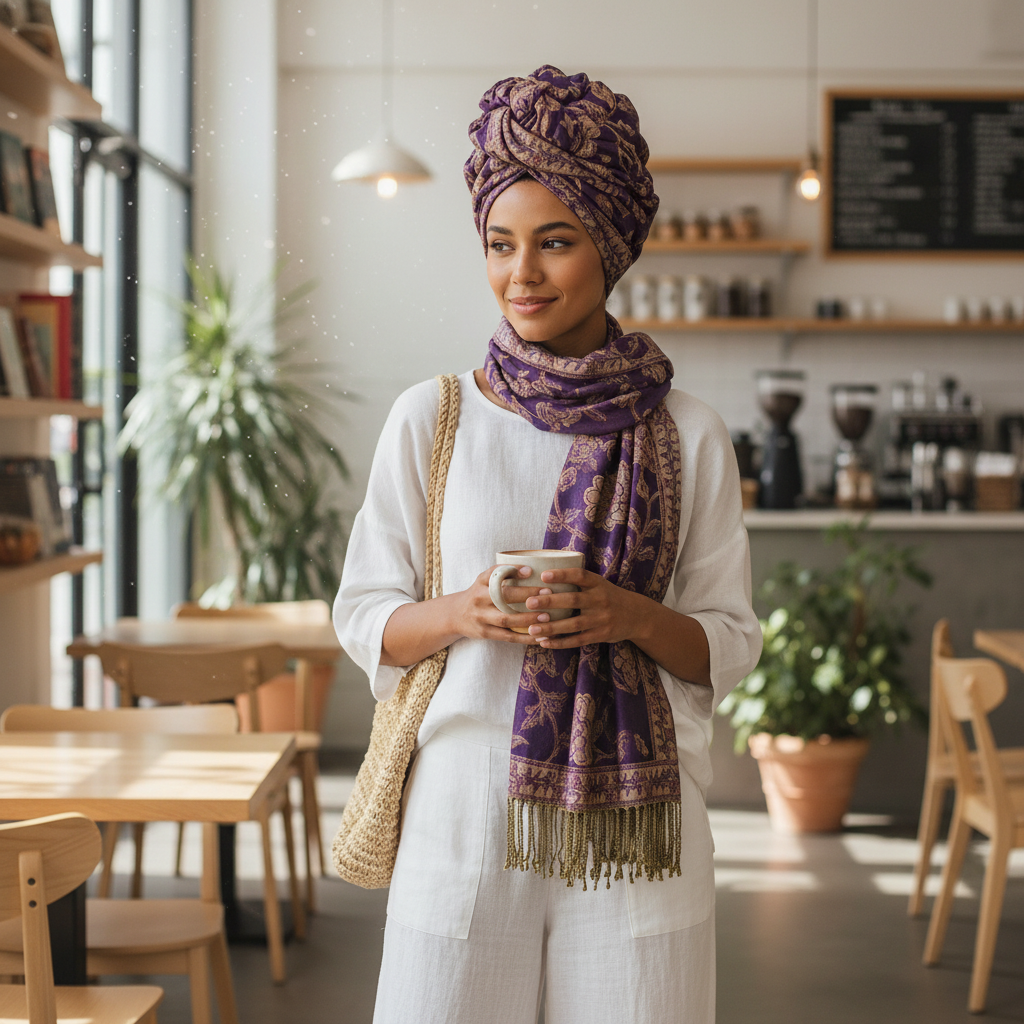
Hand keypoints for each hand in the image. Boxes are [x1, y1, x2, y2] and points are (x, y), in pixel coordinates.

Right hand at [451, 565, 547, 644]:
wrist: (455, 615)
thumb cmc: (479, 594)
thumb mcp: (484, 580)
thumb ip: (502, 573)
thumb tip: (530, 568)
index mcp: (480, 582)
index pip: (495, 573)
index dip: (512, 571)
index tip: (531, 571)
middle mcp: (479, 599)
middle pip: (503, 597)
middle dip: (526, 595)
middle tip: (548, 593)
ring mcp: (481, 618)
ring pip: (505, 619)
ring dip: (527, 619)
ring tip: (546, 617)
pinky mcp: (485, 633)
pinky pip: (507, 637)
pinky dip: (524, 637)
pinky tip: (540, 636)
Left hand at [521, 568, 649, 648]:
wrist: (638, 615)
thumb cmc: (609, 597)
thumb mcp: (599, 584)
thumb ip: (578, 581)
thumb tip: (543, 576)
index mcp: (598, 583)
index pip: (580, 575)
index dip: (562, 575)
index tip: (543, 575)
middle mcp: (600, 600)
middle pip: (573, 600)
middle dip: (550, 601)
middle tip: (529, 602)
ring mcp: (601, 619)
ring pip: (573, 624)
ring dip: (551, 627)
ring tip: (532, 629)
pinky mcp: (601, 635)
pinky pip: (578, 640)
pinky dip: (560, 643)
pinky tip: (545, 643)